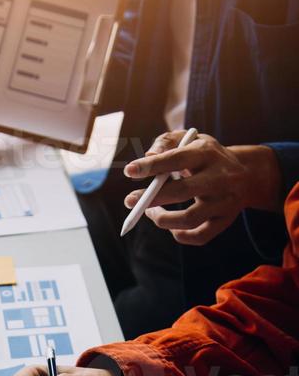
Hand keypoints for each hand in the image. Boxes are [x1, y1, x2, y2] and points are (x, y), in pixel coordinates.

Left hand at [124, 131, 281, 245]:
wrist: (246, 174)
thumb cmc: (205, 156)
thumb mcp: (190, 139)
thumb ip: (166, 142)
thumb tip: (147, 157)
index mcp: (208, 153)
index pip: (178, 158)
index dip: (153, 166)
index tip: (129, 171)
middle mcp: (220, 177)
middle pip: (183, 191)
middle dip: (151, 198)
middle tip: (129, 201)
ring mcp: (225, 201)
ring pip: (190, 219)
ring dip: (162, 220)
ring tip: (149, 212)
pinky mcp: (226, 220)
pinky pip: (200, 236)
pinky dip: (180, 236)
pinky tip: (170, 227)